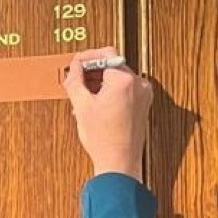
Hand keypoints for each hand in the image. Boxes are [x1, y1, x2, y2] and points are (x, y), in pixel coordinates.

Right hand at [62, 47, 151, 180]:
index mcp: (124, 81)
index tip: (77, 64)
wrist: (119, 162)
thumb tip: (74, 68)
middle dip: (92, 71)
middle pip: (112, 65)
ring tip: (84, 96)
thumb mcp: (81, 106)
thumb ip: (75, 80)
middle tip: (77, 80)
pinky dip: (109, 91)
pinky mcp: (143, 104)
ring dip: (100, 82)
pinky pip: (124, 88)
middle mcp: (138, 85)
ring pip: (118, 77)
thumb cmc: (104, 139)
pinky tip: (96, 104)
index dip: (87, 57)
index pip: (105, 54)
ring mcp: (143, 95)